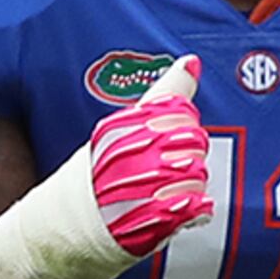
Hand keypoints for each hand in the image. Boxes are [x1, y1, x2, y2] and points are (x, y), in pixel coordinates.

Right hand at [88, 56, 214, 255]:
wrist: (80, 213)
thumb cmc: (108, 165)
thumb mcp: (129, 120)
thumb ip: (167, 91)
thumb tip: (191, 62)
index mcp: (132, 123)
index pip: (182, 111)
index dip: (182, 126)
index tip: (169, 138)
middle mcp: (141, 149)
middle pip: (195, 142)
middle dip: (189, 155)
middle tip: (168, 167)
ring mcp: (151, 183)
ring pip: (199, 174)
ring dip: (190, 184)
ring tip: (167, 191)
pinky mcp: (160, 215)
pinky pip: (198, 205)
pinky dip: (195, 209)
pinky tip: (180, 208)